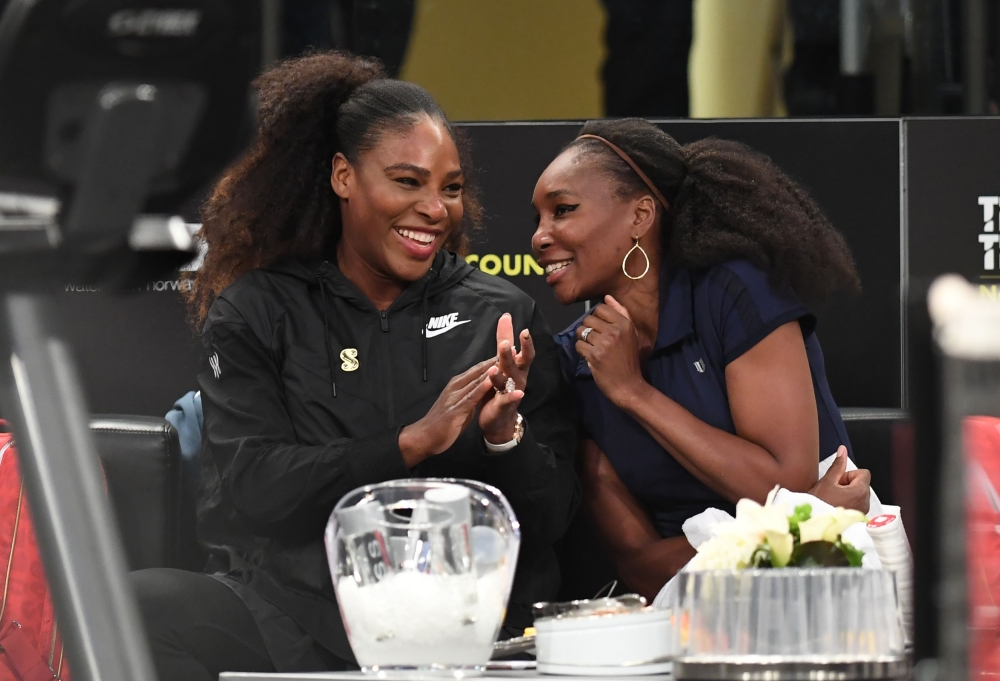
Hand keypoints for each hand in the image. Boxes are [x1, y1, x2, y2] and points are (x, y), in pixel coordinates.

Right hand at [399, 359, 497, 466]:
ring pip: (475, 381)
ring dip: (490, 371)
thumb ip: (470, 398)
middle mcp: (455, 387)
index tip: (507, 352)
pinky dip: (482, 388)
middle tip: (510, 349)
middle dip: (494, 362)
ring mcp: (454, 397)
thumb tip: (481, 392)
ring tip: (504, 361)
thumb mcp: (460, 407)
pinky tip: (492, 382)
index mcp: (456, 385)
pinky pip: (471, 397)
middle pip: (477, 371)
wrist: (424, 438)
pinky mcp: (455, 409)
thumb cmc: (442, 425)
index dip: (492, 361)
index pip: (476, 370)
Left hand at [480, 313, 534, 443]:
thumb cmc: (501, 386)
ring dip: (503, 373)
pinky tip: (518, 393)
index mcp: (517, 367)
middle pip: (517, 363)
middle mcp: (518, 377)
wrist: (499, 418)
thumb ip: (505, 340)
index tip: (523, 328)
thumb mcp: (502, 362)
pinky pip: (509, 400)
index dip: (524, 341)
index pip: (522, 351)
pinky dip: (513, 397)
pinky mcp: (505, 405)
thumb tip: (506, 316)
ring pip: (510, 380)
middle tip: (504, 344)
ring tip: (496, 367)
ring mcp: (513, 391)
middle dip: (510, 354)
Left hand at [575, 296, 645, 407]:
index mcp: (625, 324)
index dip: (597, 318)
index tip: (601, 329)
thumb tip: (607, 296)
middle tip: (595, 340)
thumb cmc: (629, 359)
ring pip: (581, 331)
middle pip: (588, 319)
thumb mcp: (631, 334)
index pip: (601, 308)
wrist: (628, 385)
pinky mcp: (594, 355)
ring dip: (583, 340)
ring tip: (592, 347)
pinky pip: (578, 345)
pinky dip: (581, 351)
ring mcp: (604, 343)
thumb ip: (621, 313)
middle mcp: (615, 331)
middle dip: (588, 329)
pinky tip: (590, 356)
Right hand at [809, 446, 871, 513]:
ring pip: (859, 493)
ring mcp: (863, 511)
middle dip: (848, 484)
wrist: (814, 524)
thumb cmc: (819, 504)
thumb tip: (842, 450)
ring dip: (848, 493)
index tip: (838, 482)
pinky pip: (858, 503)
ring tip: (834, 499)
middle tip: (834, 491)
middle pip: (862, 483)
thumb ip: (837, 465)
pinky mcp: (859, 518)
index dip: (849, 474)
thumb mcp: (827, 481)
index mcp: (860, 491)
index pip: (863, 473)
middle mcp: (866, 502)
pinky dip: (849, 502)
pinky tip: (836, 505)